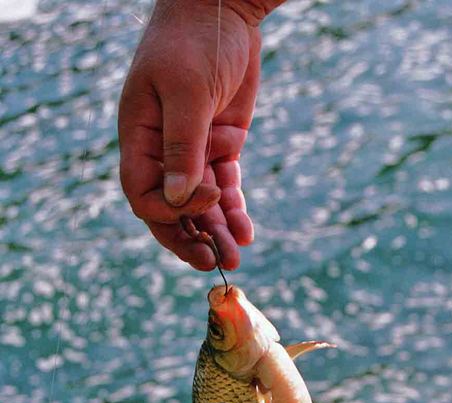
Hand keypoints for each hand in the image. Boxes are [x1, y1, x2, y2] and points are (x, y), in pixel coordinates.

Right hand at [119, 0, 269, 270]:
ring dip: (217, 232)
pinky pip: (225, 189)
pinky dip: (235, 211)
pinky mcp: (221, 147)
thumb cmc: (195, 39)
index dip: (169, 210)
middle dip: (190, 237)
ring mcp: (193, 151)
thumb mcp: (186, 91)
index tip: (205, 201)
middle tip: (214, 263)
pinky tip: (246, 233)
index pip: (142, 193)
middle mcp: (162, 150)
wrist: (226, 8)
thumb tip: (181, 200)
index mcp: (139, 137)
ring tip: (236, 258)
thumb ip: (183, 146)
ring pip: (201, 205)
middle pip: (170, 209)